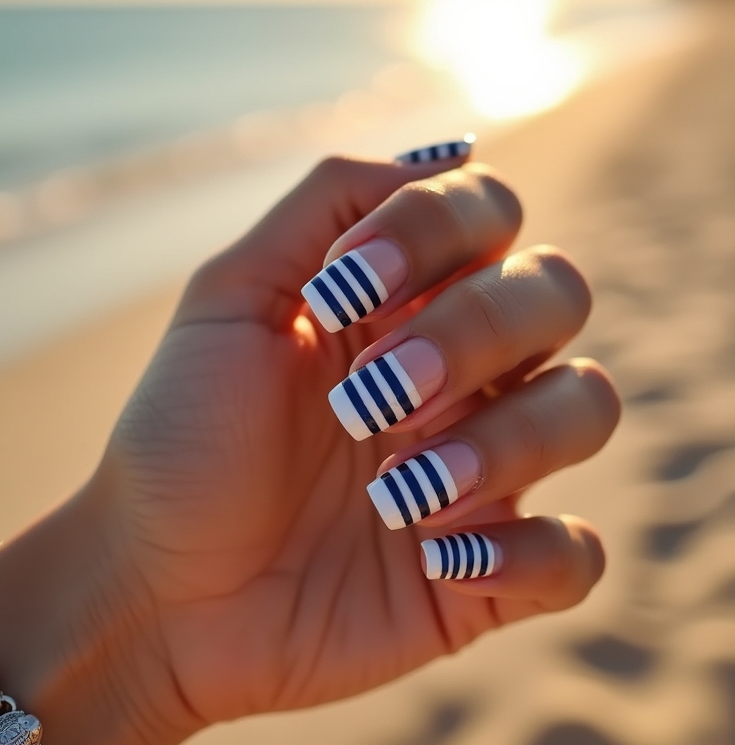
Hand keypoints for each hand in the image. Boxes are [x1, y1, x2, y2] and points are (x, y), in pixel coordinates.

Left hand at [100, 152, 619, 735]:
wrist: (155, 591)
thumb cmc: (183, 439)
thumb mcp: (229, 299)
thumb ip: (326, 206)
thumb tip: (448, 153)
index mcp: (406, 299)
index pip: (491, 212)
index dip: (437, 231)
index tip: (345, 291)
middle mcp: (462, 370)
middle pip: (558, 294)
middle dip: (474, 330)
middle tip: (371, 395)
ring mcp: (485, 469)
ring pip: (588, 406)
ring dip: (504, 439)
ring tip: (397, 488)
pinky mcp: (488, 572)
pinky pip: (579, 554)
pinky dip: (530, 552)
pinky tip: (438, 559)